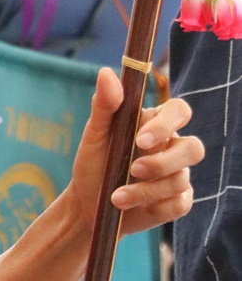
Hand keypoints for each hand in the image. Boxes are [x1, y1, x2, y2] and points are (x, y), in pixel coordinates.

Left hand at [66, 68, 201, 236]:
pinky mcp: (177, 201)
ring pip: (180, 180)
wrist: (87, 206)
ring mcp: (177, 175)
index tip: (141, 139)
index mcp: (155, 125)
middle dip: (163, 162)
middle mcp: (172, 147)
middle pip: (194, 148)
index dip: (167, 124)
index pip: (180, 111)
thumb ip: (104, 105)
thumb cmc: (93, 165)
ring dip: (146, 190)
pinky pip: (179, 203)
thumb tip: (106, 72)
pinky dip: (153, 206)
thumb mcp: (95, 135)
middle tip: (133, 170)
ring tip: (116, 197)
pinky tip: (129, 208)